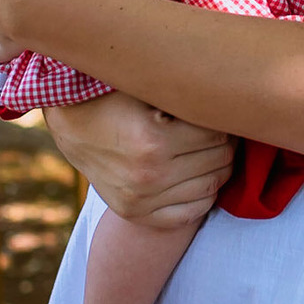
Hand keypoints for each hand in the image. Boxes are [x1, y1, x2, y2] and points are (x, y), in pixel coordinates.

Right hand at [45, 93, 235, 228]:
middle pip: (218, 161)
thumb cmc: (116, 98)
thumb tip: (230, 90)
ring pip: (210, 187)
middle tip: (223, 132)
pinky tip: (201, 177)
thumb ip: (186, 94)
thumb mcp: (147, 89)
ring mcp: (142, 199)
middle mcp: (148, 174)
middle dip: (227, 144)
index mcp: (153, 140)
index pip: (217, 136)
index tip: (223, 115)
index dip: (225, 123)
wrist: (73, 126)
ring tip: (214, 151)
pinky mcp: (136, 214)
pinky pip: (190, 214)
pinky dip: (204, 196)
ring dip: (219, 168)